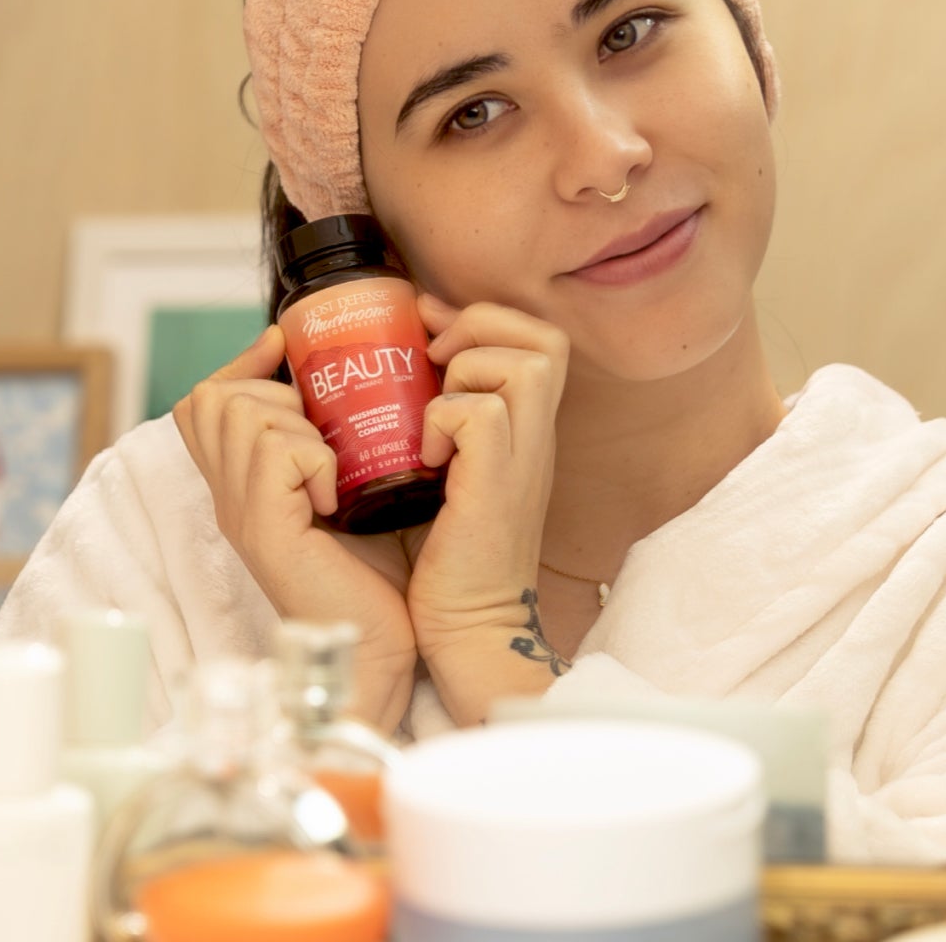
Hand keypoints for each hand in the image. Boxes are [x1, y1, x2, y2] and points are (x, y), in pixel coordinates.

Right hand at [173, 325, 418, 730]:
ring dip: (298, 424)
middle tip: (319, 430)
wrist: (385, 650)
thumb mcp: (351, 492)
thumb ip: (334, 444)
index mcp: (242, 488)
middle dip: (271, 391)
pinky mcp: (264, 532)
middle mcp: (229, 500)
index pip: (202, 402)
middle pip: (212, 397)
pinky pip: (276, 452)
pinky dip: (314, 458)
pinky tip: (334, 495)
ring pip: (245, 415)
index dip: (240, 364)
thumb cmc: (380, 578)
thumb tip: (349, 380)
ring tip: (330, 466)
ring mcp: (240, 515)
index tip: (283, 349)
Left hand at [401, 297, 568, 678]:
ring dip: (466, 370)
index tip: (429, 335)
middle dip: (483, 326)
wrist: (468, 626)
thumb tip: (399, 373)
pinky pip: (481, 412)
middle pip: (546, 338)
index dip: (484, 320)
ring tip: (431, 409)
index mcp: (523, 432)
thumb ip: (441, 426)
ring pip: (524, 363)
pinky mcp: (499, 485)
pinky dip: (444, 418)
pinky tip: (427, 456)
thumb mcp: (449, 475)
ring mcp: (524, 460)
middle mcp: (534, 439)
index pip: (538, 340)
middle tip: (434, 357)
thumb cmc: (447, 558)